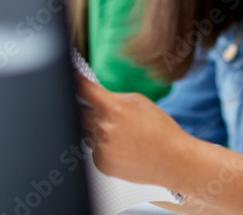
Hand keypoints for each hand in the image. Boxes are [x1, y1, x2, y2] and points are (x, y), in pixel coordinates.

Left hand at [78, 74, 192, 188]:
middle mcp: (103, 128)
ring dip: (96, 130)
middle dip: (87, 110)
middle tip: (100, 112)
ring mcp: (101, 148)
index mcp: (113, 107)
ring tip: (120, 134)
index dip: (75, 81)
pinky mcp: (101, 163)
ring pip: (86, 133)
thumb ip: (113, 98)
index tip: (70, 78)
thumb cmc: (160, 129)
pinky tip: (121, 148)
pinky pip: (94, 150)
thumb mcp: (138, 102)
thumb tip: (94, 96)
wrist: (172, 158)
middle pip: (79, 113)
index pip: (83, 89)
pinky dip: (103, 147)